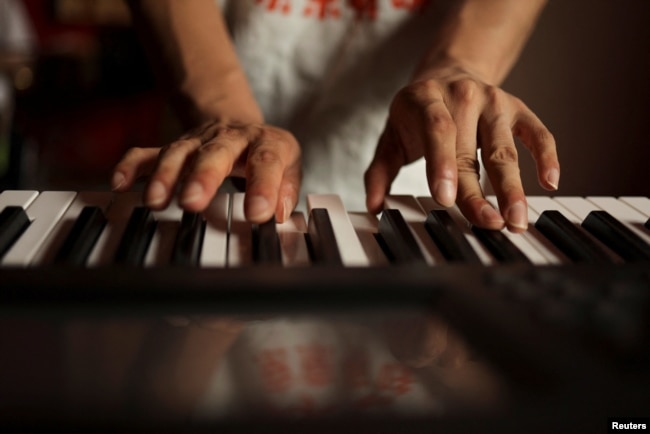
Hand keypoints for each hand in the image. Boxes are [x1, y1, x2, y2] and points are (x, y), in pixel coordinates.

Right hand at [111, 121, 301, 222]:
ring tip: (155, 201)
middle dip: (203, 176)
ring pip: (179, 152)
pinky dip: (132, 166)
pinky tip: (120, 183)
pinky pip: (148, 152)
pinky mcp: (175, 147)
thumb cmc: (267, 154)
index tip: (257, 214)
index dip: (263, 186)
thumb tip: (280, 212)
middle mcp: (231, 138)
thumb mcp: (289, 166)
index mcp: (266, 142)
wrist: (240, 125)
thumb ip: (286, 189)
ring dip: (165, 175)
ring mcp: (199, 141)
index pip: (267, 161)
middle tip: (192, 202)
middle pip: (216, 152)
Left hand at [365, 65, 558, 232]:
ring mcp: (494, 102)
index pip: (437, 131)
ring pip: (505, 149)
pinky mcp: (518, 108)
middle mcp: (463, 96)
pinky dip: (546, 156)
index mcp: (426, 100)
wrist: (446, 74)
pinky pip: (537, 132)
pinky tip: (550, 182)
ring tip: (517, 219)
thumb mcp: (391, 136)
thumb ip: (379, 171)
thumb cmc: (417, 114)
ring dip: (513, 187)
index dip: (442, 165)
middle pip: (471, 151)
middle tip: (487, 224)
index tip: (446, 199)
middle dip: (479, 192)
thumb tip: (374, 206)